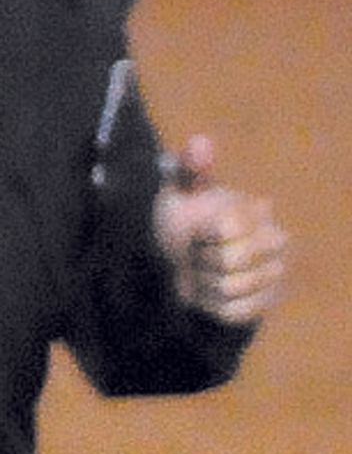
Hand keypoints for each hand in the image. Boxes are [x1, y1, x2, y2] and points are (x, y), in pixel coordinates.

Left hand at [153, 134, 288, 326]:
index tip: (194, 232)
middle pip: (231, 262)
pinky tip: (208, 292)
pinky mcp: (267, 302)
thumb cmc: (182, 222)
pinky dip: (211, 305)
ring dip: (204, 284)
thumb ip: (188, 170)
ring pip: (231, 288)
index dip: (200, 235)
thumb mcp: (178, 194)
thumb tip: (199, 142)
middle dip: (201, 260)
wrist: (181, 261)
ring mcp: (276, 273)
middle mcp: (276, 240)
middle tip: (196, 254)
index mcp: (256, 210)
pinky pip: (234, 311)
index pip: (227, 230)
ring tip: (202, 272)